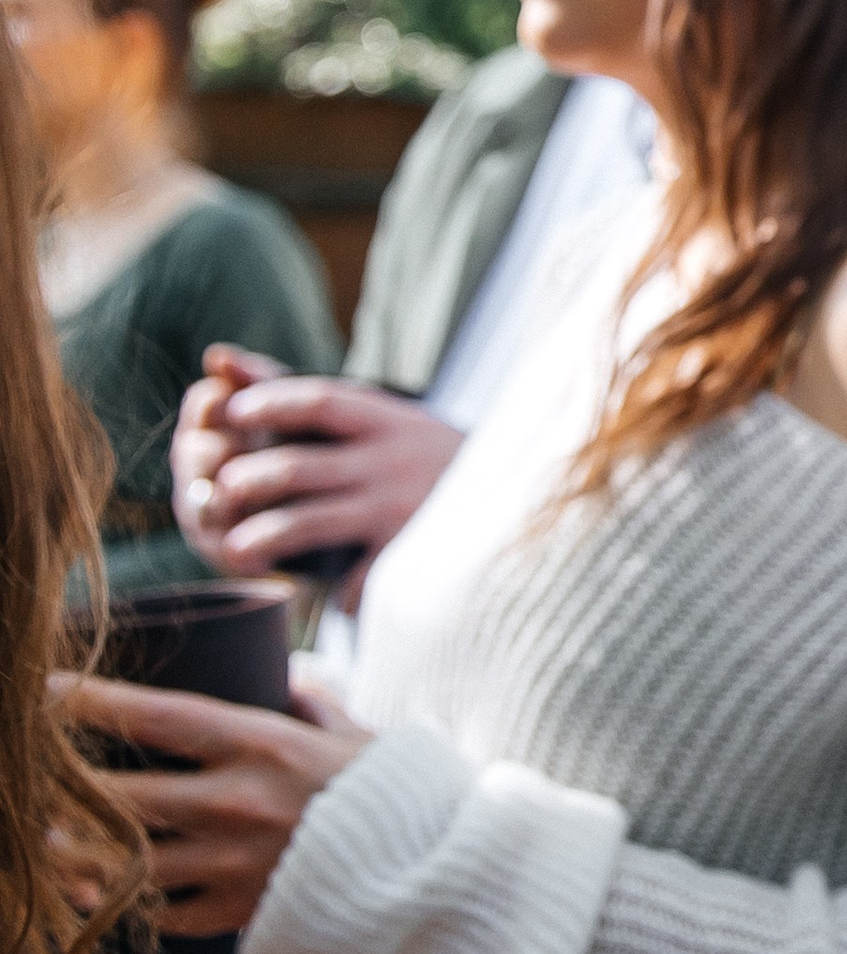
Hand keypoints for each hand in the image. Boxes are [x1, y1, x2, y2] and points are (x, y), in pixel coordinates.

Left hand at [55, 670, 369, 933]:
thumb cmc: (397, 798)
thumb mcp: (357, 736)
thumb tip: (292, 675)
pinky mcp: (236, 914)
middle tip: (32, 780)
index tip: (47, 690)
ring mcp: (231, 864)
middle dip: (65, 788)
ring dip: (78, 855)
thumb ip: (316, 703)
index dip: (92, 701)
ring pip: (125, 861)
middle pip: (121, 794)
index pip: (155, 716)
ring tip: (47, 846)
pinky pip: (160, 912)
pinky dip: (128, 902)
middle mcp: (236, 803)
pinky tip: (100, 893)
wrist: (434, 881)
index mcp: (262, 745)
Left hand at [174, 349, 462, 588]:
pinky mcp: (413, 554)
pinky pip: (360, 575)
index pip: (319, 400)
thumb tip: (215, 356)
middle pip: (302, 464)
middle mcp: (393, 459)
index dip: (269, 404)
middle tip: (221, 490)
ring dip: (266, 537)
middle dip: (253, 478)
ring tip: (231, 550)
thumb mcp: (380, 417)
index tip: (230, 413)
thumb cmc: (427, 458)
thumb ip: (299, 394)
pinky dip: (334, 590)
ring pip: (315, 522)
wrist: (522, 502)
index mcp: (386, 420)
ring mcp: (401, 508)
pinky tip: (311, 597)